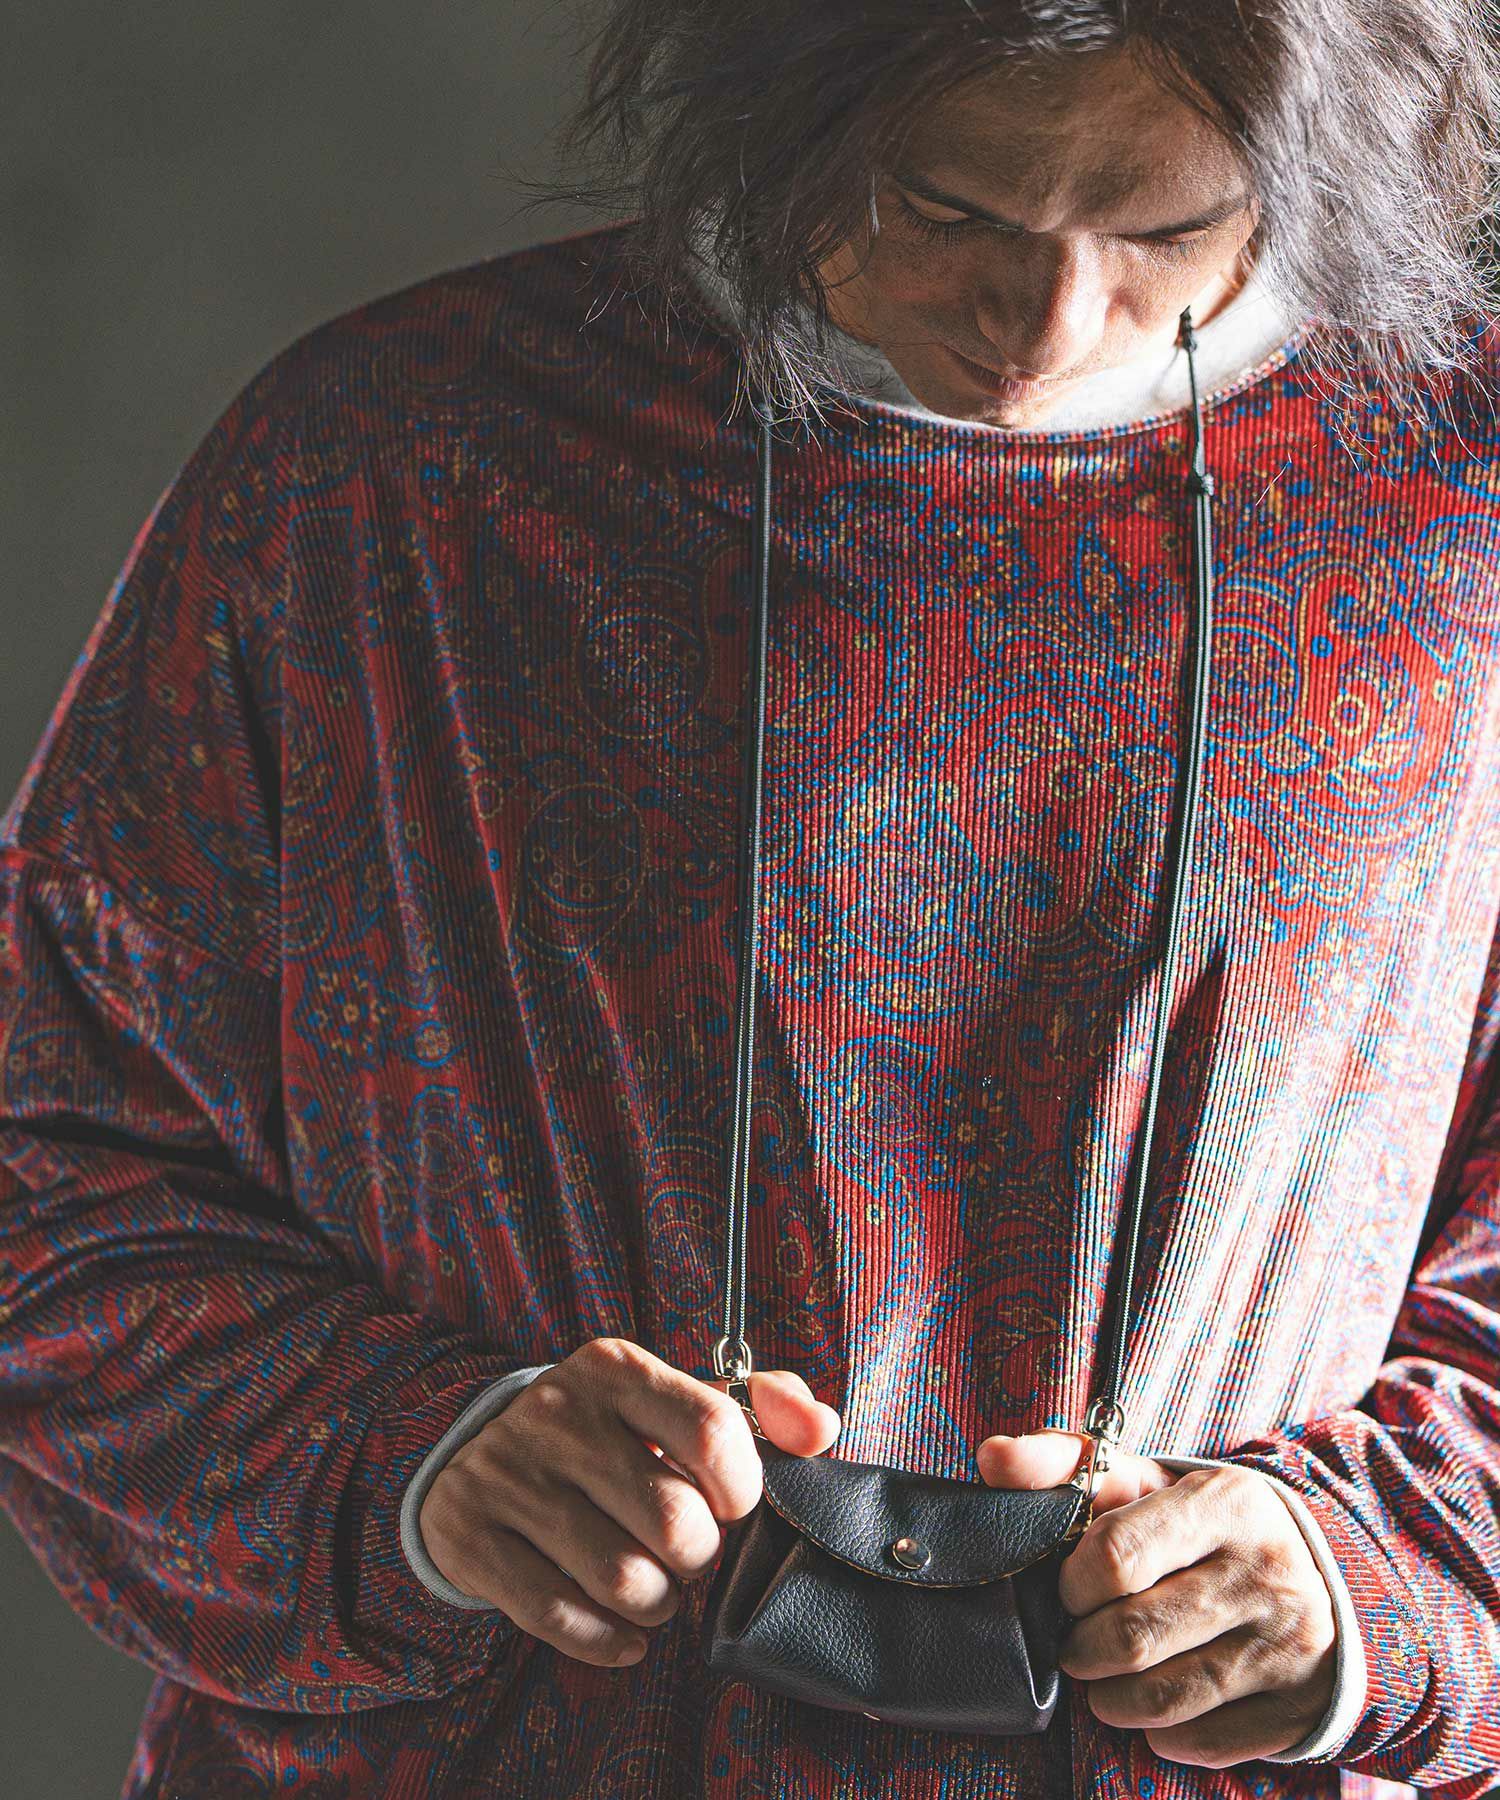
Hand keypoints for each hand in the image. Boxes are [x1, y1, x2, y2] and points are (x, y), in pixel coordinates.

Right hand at [418, 1337, 840, 1667]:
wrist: (481, 1448)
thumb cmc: (611, 1434)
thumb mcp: (673, 1400)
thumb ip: (763, 1407)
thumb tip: (821, 1431)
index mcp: (615, 1368)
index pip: (713, 1431)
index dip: (741, 1490)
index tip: (729, 1505)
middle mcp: (557, 1413)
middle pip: (674, 1523)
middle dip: (698, 1560)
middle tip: (686, 1555)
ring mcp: (508, 1475)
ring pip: (622, 1582)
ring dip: (656, 1605)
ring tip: (653, 1586)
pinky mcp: (470, 1535)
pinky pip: (558, 1618)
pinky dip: (606, 1641)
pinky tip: (620, 1630)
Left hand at [976, 1429, 1336, 1767]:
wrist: (1308, 1571)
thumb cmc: (1192, 1522)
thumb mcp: (1140, 1478)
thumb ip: (1063, 1463)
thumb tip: (992, 1459)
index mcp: (1226, 1502)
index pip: (1115, 1557)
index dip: (1072, 1583)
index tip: (1070, 1588)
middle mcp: (1266, 1573)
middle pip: (1130, 1637)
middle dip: (1081, 1647)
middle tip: (1076, 1639)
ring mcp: (1287, 1648)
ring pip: (1158, 1700)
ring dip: (1107, 1698)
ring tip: (1103, 1673)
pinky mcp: (1295, 1711)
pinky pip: (1198, 1744)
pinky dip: (1158, 1733)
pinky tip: (1154, 1701)